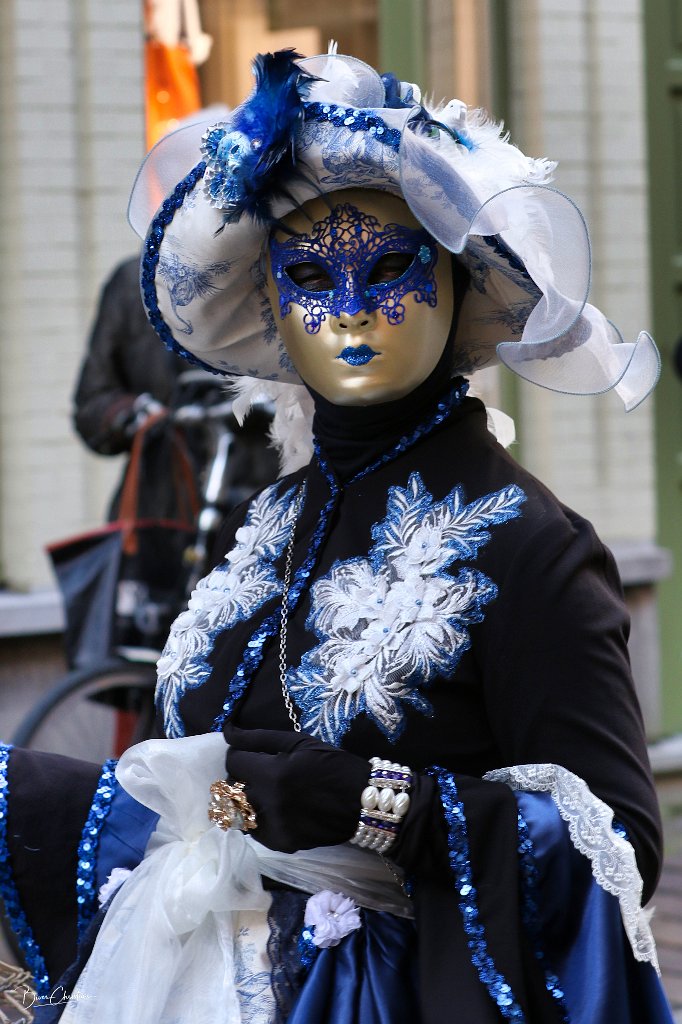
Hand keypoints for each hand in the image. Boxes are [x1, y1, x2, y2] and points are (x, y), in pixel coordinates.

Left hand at [224, 725, 369, 853]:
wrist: (363, 802)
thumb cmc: (333, 765)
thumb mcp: (299, 742)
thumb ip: (259, 738)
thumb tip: (228, 733)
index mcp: (272, 773)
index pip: (233, 762)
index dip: (238, 754)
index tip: (248, 753)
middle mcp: (269, 803)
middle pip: (231, 789)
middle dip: (238, 777)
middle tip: (255, 771)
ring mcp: (274, 827)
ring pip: (238, 813)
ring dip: (244, 800)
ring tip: (262, 792)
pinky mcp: (281, 843)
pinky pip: (255, 831)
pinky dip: (259, 819)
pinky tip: (275, 809)